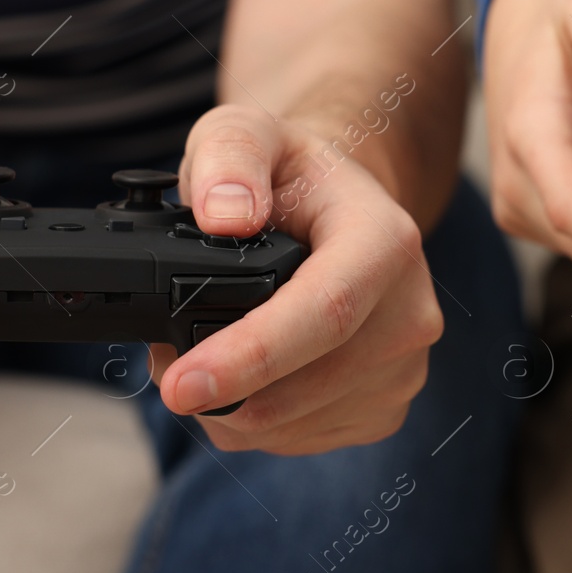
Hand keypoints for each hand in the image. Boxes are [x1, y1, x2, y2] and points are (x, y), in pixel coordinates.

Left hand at [154, 103, 443, 454]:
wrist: (332, 208)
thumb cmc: (287, 173)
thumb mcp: (244, 133)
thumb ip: (230, 157)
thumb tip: (224, 215)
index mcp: (385, 240)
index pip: (325, 312)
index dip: (250, 357)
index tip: (182, 384)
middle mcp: (410, 310)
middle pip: (305, 385)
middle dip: (218, 389)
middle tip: (161, 359)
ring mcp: (404, 368)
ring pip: (293, 423)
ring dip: (228, 408)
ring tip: (202, 352)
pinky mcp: (384, 408)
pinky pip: (300, 438)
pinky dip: (252, 421)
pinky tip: (243, 376)